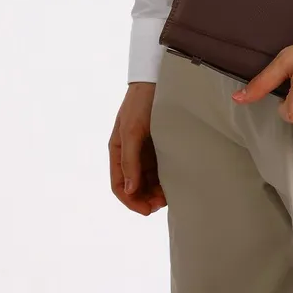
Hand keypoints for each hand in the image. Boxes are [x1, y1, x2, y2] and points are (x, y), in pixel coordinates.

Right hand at [108, 82, 165, 215]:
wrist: (158, 81)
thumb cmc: (141, 103)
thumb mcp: (133, 131)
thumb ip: (130, 160)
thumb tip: (129, 190)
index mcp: (117, 150)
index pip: (118, 184)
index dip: (131, 201)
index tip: (147, 211)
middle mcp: (130, 152)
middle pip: (134, 184)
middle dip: (146, 197)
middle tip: (163, 204)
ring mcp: (145, 148)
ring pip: (148, 178)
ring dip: (156, 190)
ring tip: (170, 196)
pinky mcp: (160, 143)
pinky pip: (160, 166)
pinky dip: (165, 177)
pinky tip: (175, 182)